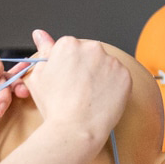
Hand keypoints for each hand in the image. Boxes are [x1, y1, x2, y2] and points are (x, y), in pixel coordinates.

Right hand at [9, 30, 129, 142]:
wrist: (76, 129)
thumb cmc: (56, 107)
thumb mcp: (39, 77)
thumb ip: (43, 51)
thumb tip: (40, 34)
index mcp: (68, 45)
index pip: (69, 49)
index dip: (67, 67)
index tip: (66, 80)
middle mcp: (91, 47)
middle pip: (88, 54)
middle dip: (84, 68)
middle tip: (77, 90)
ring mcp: (110, 61)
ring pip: (105, 65)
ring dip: (99, 76)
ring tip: (89, 97)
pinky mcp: (125, 75)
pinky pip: (119, 77)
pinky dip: (113, 87)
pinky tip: (101, 99)